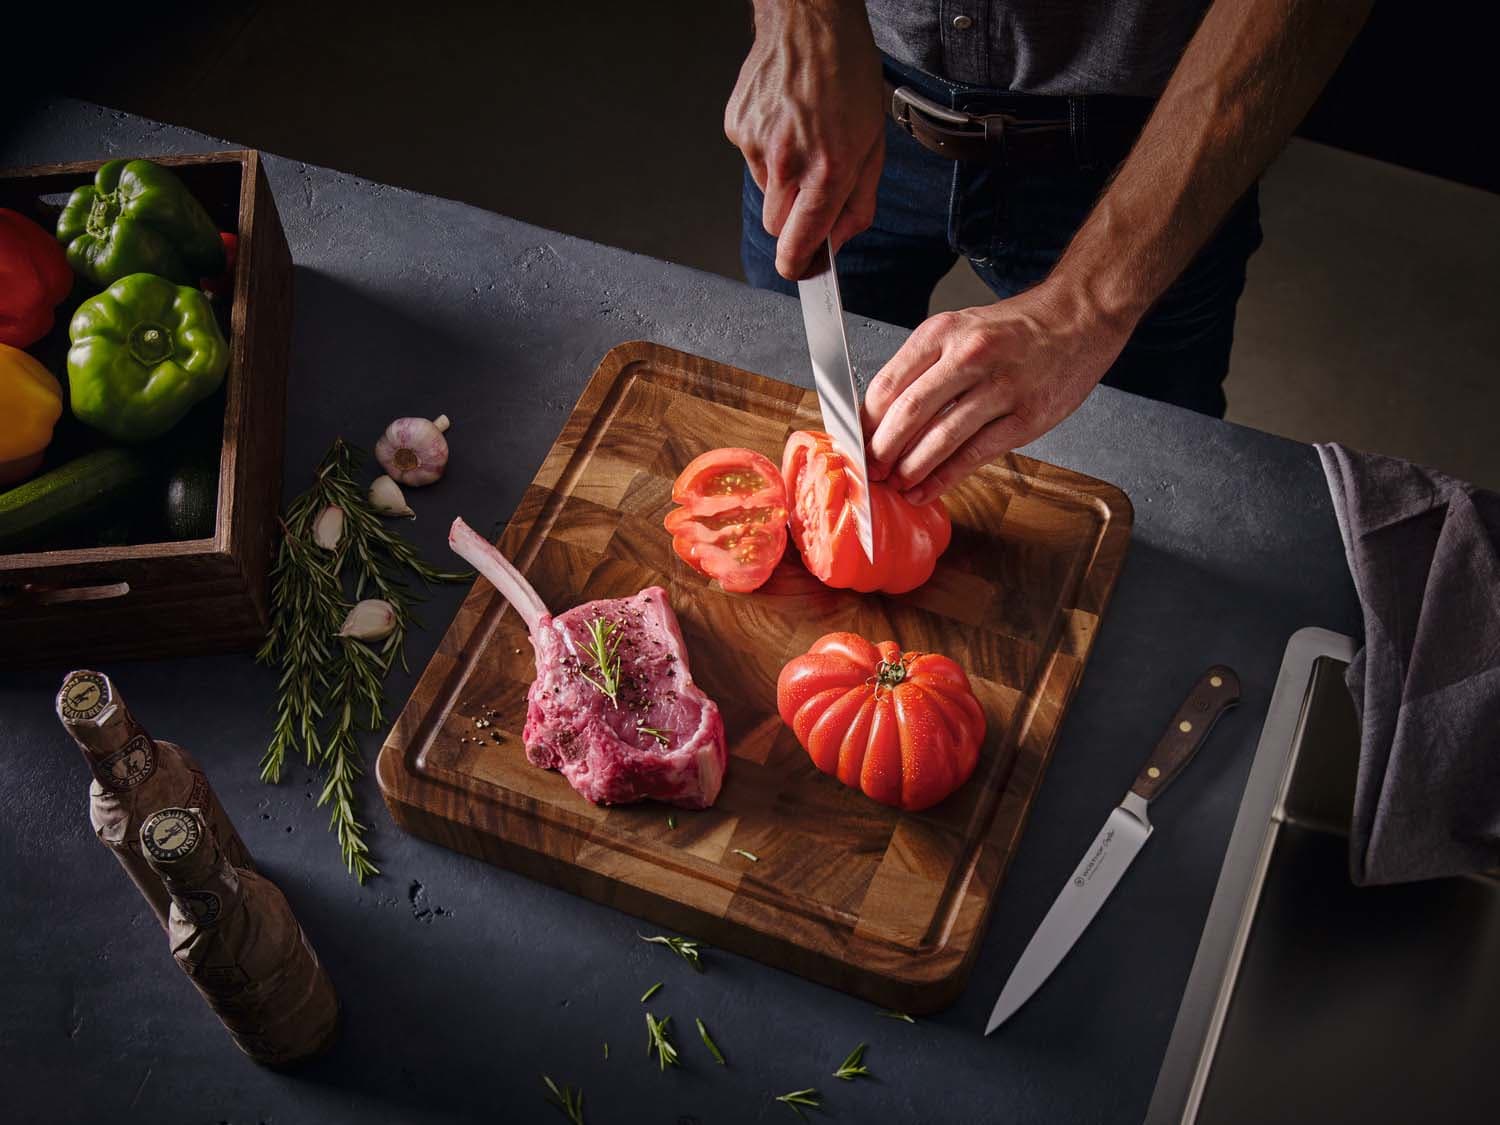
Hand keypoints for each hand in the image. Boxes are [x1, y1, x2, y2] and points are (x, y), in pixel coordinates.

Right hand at [724, 0, 884, 278]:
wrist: (810, 22)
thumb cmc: (847, 76)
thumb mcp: (873, 144)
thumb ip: (858, 202)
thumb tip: (837, 241)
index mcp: (827, 168)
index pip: (799, 241)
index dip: (799, 265)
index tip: (801, 271)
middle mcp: (788, 160)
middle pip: (776, 226)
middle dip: (793, 221)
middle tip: (812, 191)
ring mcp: (756, 143)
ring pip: (765, 192)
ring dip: (783, 182)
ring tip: (803, 140)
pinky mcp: (737, 127)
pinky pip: (751, 160)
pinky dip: (768, 152)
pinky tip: (785, 122)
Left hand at [862, 281, 1134, 503]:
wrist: (1078, 318)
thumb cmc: (1013, 330)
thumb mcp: (958, 330)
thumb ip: (920, 368)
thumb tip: (878, 416)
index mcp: (942, 333)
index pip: (887, 385)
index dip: (865, 423)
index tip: (855, 445)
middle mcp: (970, 356)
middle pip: (909, 413)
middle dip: (882, 451)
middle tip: (870, 472)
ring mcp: (1001, 387)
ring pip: (941, 438)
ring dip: (911, 469)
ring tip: (896, 484)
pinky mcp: (1027, 417)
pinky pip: (975, 455)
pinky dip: (945, 478)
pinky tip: (927, 489)